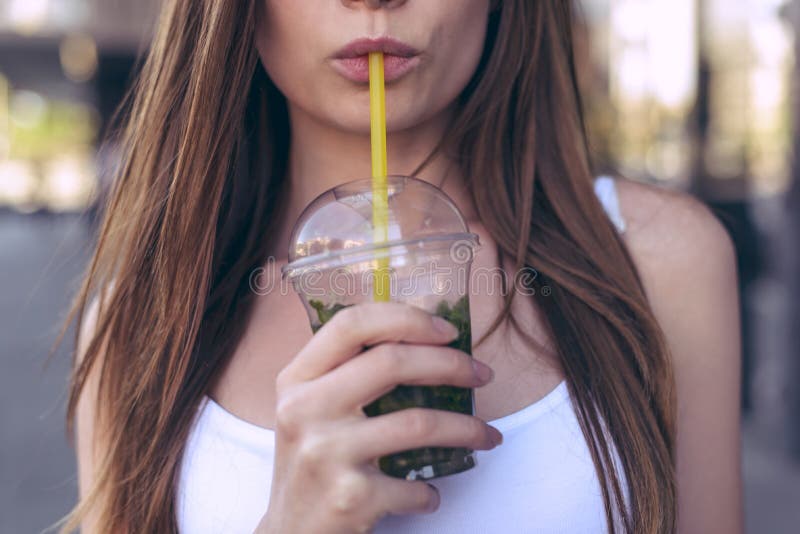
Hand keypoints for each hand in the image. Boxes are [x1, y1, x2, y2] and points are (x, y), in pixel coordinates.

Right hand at [254, 302, 501, 533]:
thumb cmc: (312, 464)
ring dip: (467, 428)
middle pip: (392, 362)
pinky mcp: (349, 497)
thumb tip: (426, 341)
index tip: (446, 329)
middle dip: (451, 363)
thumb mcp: (310, 411)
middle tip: (482, 374)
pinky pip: (414, 485)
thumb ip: (346, 374)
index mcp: (297, 380)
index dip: (405, 318)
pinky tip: (430, 495)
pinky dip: (432, 492)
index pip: (350, 324)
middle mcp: (304, 410)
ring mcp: (325, 454)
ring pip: (418, 422)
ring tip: (487, 435)